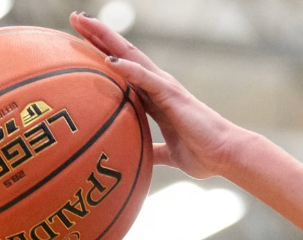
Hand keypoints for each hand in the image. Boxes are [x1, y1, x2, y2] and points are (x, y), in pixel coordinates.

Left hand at [69, 12, 247, 178]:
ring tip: (85, 24)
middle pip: (123, 54)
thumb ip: (154, 151)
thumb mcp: (170, 155)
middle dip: (98, 36)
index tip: (81, 42)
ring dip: (107, 40)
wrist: (226, 155)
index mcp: (156, 98)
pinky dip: (129, 69)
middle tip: (75, 18)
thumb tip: (140, 158)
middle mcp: (159, 86)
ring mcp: (165, 87)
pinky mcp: (173, 95)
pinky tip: (110, 60)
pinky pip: (147, 79)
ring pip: (131, 57)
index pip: (124, 70)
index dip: (103, 54)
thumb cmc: (203, 154)